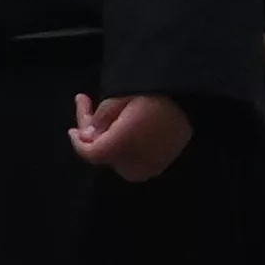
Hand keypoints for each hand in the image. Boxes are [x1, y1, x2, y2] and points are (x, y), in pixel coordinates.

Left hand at [68, 91, 191, 181]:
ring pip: (118, 159)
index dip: (77, 141)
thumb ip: (99, 119)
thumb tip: (88, 135)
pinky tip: (128, 130)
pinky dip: (126, 148)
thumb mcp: (120, 99)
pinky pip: (134, 161)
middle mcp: (132, 164)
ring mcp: (148, 168)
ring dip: (110, 142)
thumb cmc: (154, 95)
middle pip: (103, 155)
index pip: (89, 152)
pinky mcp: (160, 166)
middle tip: (92, 111)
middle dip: (95, 136)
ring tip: (111, 117)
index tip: (71, 128)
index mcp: (119, 147)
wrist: (192, 100)